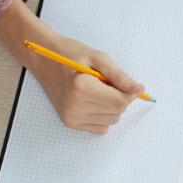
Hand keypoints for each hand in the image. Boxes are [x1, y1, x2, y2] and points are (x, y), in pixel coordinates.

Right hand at [28, 32, 143, 133]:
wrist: (43, 60)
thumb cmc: (69, 54)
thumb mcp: (98, 58)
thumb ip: (119, 76)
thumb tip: (138, 89)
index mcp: (81, 88)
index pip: (120, 101)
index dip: (130, 93)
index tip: (131, 84)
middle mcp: (75, 106)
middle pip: (117, 111)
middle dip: (119, 97)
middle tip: (107, 82)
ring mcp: (71, 117)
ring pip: (111, 120)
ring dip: (111, 106)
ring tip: (98, 89)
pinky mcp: (70, 122)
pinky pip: (100, 127)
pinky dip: (103, 115)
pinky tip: (94, 101)